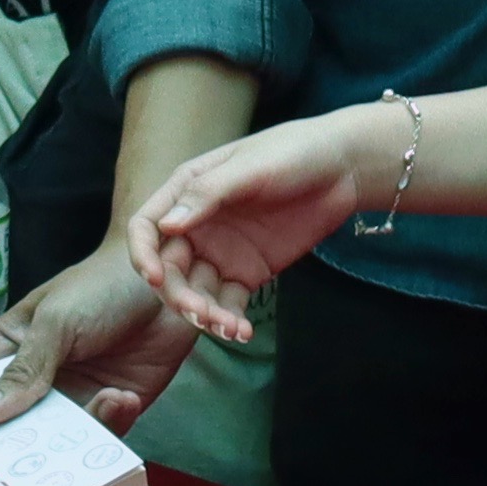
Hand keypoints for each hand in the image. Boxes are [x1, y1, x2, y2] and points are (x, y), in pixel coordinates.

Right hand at [0, 239, 199, 429]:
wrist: (168, 277)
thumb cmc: (102, 284)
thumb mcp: (56, 320)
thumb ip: (25, 368)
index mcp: (10, 349)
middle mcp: (39, 378)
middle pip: (17, 426)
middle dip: (25, 441)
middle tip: (37, 450)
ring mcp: (77, 393)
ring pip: (62, 436)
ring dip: (80, 431)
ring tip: (104, 399)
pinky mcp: (114, 404)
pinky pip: (106, 431)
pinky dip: (114, 420)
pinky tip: (124, 396)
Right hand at [126, 112, 377, 344]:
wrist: (343, 169)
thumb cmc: (292, 153)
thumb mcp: (249, 168)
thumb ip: (207, 194)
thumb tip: (166, 227)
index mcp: (186, 192)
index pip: (147, 228)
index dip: (143, 254)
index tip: (155, 278)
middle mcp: (196, 226)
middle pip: (169, 268)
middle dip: (178, 295)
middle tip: (200, 312)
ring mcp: (221, 252)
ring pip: (197, 292)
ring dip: (204, 314)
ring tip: (229, 328)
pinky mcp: (247, 273)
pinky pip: (228, 303)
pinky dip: (230, 321)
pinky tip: (241, 332)